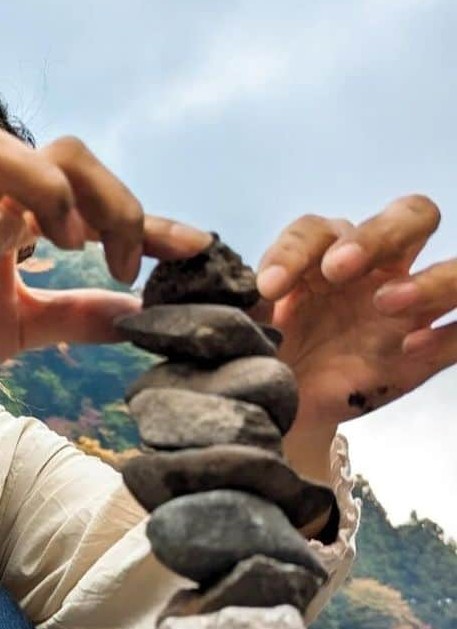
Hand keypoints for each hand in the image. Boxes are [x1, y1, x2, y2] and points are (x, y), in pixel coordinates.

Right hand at [0, 122, 210, 419]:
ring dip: (43, 184)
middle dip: (108, 196)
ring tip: (67, 243)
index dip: (151, 217)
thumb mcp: (24, 326)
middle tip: (120, 261)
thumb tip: (138, 317)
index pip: (90, 190)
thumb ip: (78, 315)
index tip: (195, 251)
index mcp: (11, 217)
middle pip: (55, 148)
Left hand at [252, 195, 453, 430]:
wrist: (279, 413)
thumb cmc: (264, 356)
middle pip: (409, 216)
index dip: (295, 249)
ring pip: (454, 267)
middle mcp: (378, 269)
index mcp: (328, 253)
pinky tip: (411, 346)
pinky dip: (448, 331)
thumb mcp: (244, 329)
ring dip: (429, 279)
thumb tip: (197, 287)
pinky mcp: (429, 351)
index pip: (321, 229)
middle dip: (376, 236)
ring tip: (387, 305)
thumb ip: (233, 303)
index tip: (268, 286)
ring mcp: (411, 306)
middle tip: (337, 270)